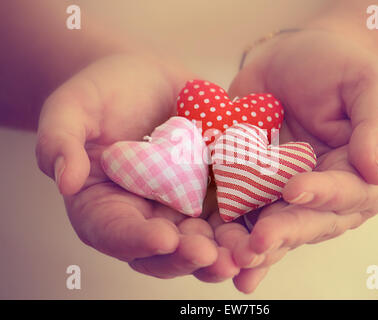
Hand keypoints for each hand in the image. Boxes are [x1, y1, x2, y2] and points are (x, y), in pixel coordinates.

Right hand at [36, 54, 239, 280]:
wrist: (144, 79)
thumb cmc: (101, 93)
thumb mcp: (71, 109)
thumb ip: (60, 141)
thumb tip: (65, 179)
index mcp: (104, 206)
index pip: (115, 232)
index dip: (137, 240)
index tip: (163, 238)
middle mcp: (145, 215)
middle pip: (165, 250)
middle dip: (189, 256)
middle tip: (213, 257)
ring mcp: (181, 206)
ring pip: (203, 239)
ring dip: (226, 250)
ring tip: (247, 252)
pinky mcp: (213, 190)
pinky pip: (232, 211)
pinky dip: (249, 220)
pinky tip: (269, 223)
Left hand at [222, 30, 377, 292]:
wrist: (291, 60)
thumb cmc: (336, 67)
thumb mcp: (367, 83)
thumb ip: (376, 126)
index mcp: (364, 174)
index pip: (349, 191)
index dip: (323, 193)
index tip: (294, 188)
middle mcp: (330, 195)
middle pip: (310, 221)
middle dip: (285, 231)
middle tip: (260, 240)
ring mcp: (290, 196)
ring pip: (277, 227)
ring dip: (257, 245)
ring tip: (236, 256)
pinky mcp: (257, 190)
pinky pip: (247, 216)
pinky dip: (234, 235)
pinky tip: (222, 254)